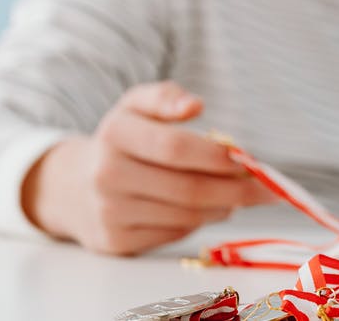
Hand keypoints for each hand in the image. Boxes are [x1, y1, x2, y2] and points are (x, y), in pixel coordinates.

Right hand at [21, 81, 276, 254]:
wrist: (73, 188)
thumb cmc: (121, 142)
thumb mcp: (135, 106)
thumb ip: (166, 97)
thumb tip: (195, 105)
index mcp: (116, 133)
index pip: (177, 147)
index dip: (220, 156)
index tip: (251, 160)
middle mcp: (107, 174)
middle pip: (189, 188)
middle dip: (236, 190)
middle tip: (265, 189)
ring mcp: (110, 212)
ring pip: (187, 215)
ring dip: (223, 207)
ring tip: (237, 196)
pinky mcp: (117, 241)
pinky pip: (175, 233)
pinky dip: (200, 221)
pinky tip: (207, 208)